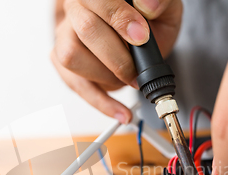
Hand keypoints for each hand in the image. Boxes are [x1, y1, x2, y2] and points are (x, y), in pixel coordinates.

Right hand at [51, 0, 181, 122]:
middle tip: (137, 70)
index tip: (141, 37)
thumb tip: (147, 6)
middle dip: (117, 57)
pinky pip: (75, 84)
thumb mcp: (165, 7)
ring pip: (71, 57)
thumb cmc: (150, 17)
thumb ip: (159, 1)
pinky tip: (121, 112)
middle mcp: (76, 7)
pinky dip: (101, 102)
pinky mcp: (62, 60)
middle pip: (85, 29)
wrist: (142, 32)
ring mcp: (65, 34)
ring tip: (129, 79)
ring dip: (107, 76)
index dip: (119, 19)